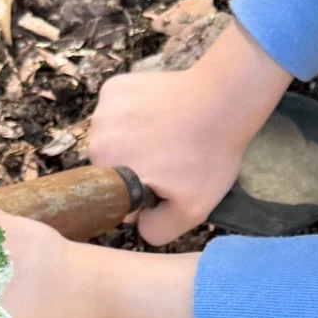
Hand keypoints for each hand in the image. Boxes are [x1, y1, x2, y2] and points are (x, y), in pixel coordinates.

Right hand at [88, 18, 292, 243]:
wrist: (222, 101)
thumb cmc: (208, 156)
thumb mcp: (191, 210)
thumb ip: (157, 230)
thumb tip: (138, 223)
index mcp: (107, 170)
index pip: (117, 196)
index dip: (145, 195)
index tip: (169, 181)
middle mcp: (95, 139)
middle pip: (113, 166)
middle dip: (138, 167)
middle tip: (172, 158)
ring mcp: (102, 109)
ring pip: (115, 139)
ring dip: (136, 140)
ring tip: (170, 135)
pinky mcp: (113, 88)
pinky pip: (119, 112)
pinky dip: (137, 114)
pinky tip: (163, 114)